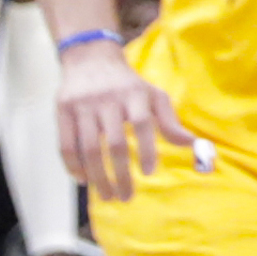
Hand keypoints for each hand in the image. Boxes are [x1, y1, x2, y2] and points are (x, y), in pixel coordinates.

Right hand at [55, 40, 190, 201]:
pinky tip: (84, 180)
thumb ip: (169, 121)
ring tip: (107, 196)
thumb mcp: (151, 95)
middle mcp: (108, 99)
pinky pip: (66, 145)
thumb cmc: (127, 84)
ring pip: (88, 149)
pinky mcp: (62, 111)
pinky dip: (73, 167)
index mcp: (134, 93)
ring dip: (98, 177)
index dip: (147, 149)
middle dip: (121, 174)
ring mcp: (83, 105)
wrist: (91, 58)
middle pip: (114, 143)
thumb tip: (193, 144)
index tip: (150, 173)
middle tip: (126, 197)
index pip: (142, 123)